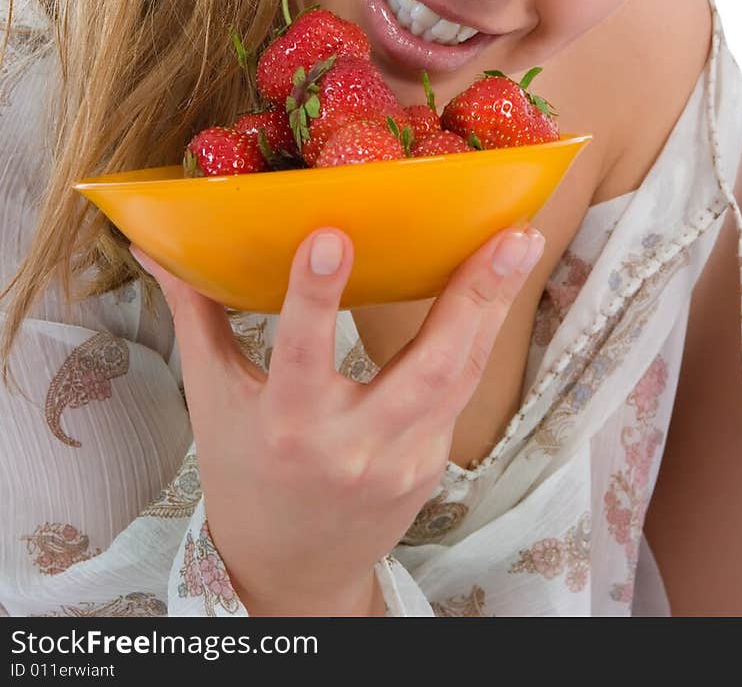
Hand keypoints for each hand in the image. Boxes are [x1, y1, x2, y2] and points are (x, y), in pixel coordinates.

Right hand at [131, 222, 544, 616]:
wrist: (291, 570)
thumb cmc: (244, 474)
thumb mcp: (213, 401)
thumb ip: (198, 318)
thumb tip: (158, 248)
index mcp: (288, 428)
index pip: (302, 356)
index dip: (315, 299)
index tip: (331, 237)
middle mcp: (353, 446)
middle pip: (427, 370)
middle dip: (471, 298)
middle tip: (509, 236)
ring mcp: (403, 459)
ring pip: (460, 376)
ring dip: (493, 307)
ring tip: (519, 244)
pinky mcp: (431, 462)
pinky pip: (460, 390)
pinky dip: (479, 336)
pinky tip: (498, 287)